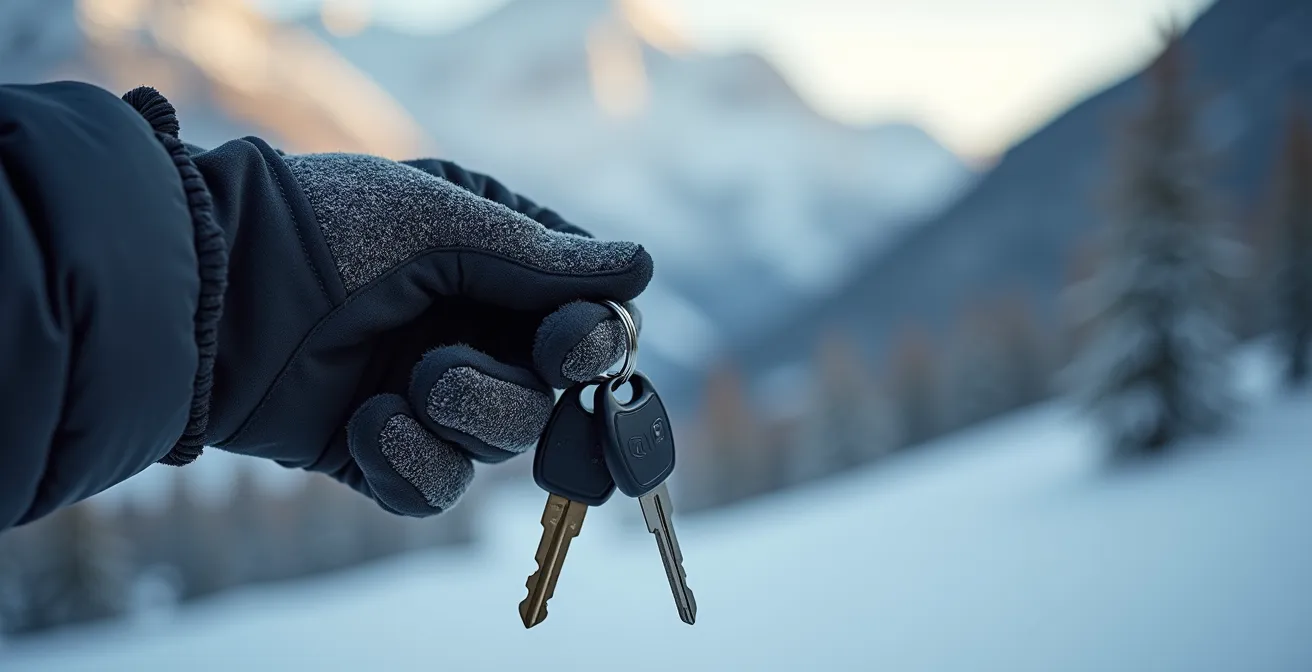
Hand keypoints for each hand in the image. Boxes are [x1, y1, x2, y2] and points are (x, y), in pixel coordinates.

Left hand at [198, 148, 651, 515]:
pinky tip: (365, 424)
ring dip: (460, 421)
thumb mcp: (438, 221)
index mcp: (497, 270)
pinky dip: (408, 464)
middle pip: (552, 399)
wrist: (207, 290)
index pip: (588, 321)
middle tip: (444, 371)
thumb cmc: (324, 228)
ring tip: (401, 389)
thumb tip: (642, 265)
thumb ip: (542, 256)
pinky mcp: (381, 452)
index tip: (570, 345)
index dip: (596, 345)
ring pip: (500, 447)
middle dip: (507, 393)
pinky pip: (435, 489)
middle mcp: (473, 334)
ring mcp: (428, 397)